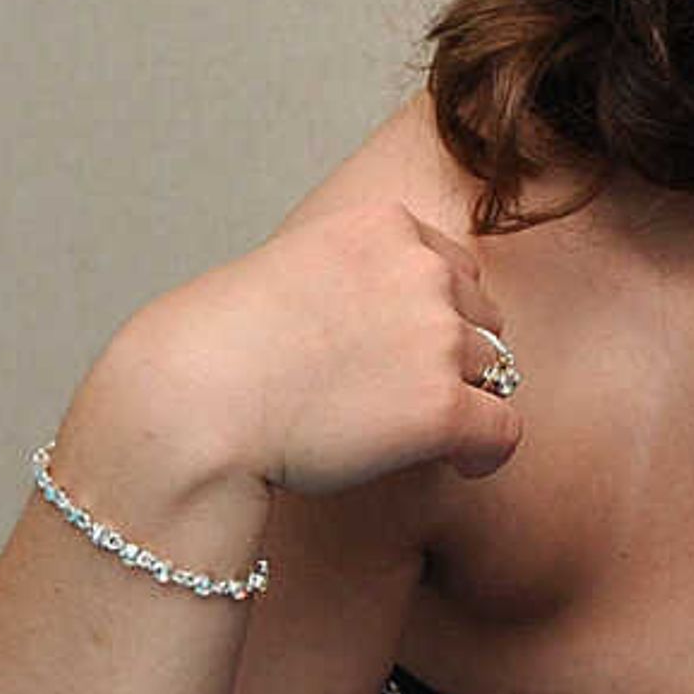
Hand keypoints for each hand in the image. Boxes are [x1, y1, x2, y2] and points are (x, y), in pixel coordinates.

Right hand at [103, 198, 522, 499]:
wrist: (190, 401)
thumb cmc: (216, 346)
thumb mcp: (290, 269)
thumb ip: (354, 275)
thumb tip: (394, 318)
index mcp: (385, 227)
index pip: (455, 270)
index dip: (441, 315)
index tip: (413, 350)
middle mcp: (422, 271)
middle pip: (481, 319)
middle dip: (455, 356)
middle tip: (404, 395)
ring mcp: (437, 338)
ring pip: (495, 373)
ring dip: (465, 400)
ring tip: (412, 430)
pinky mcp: (443, 408)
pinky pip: (503, 432)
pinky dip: (486, 453)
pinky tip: (459, 465)